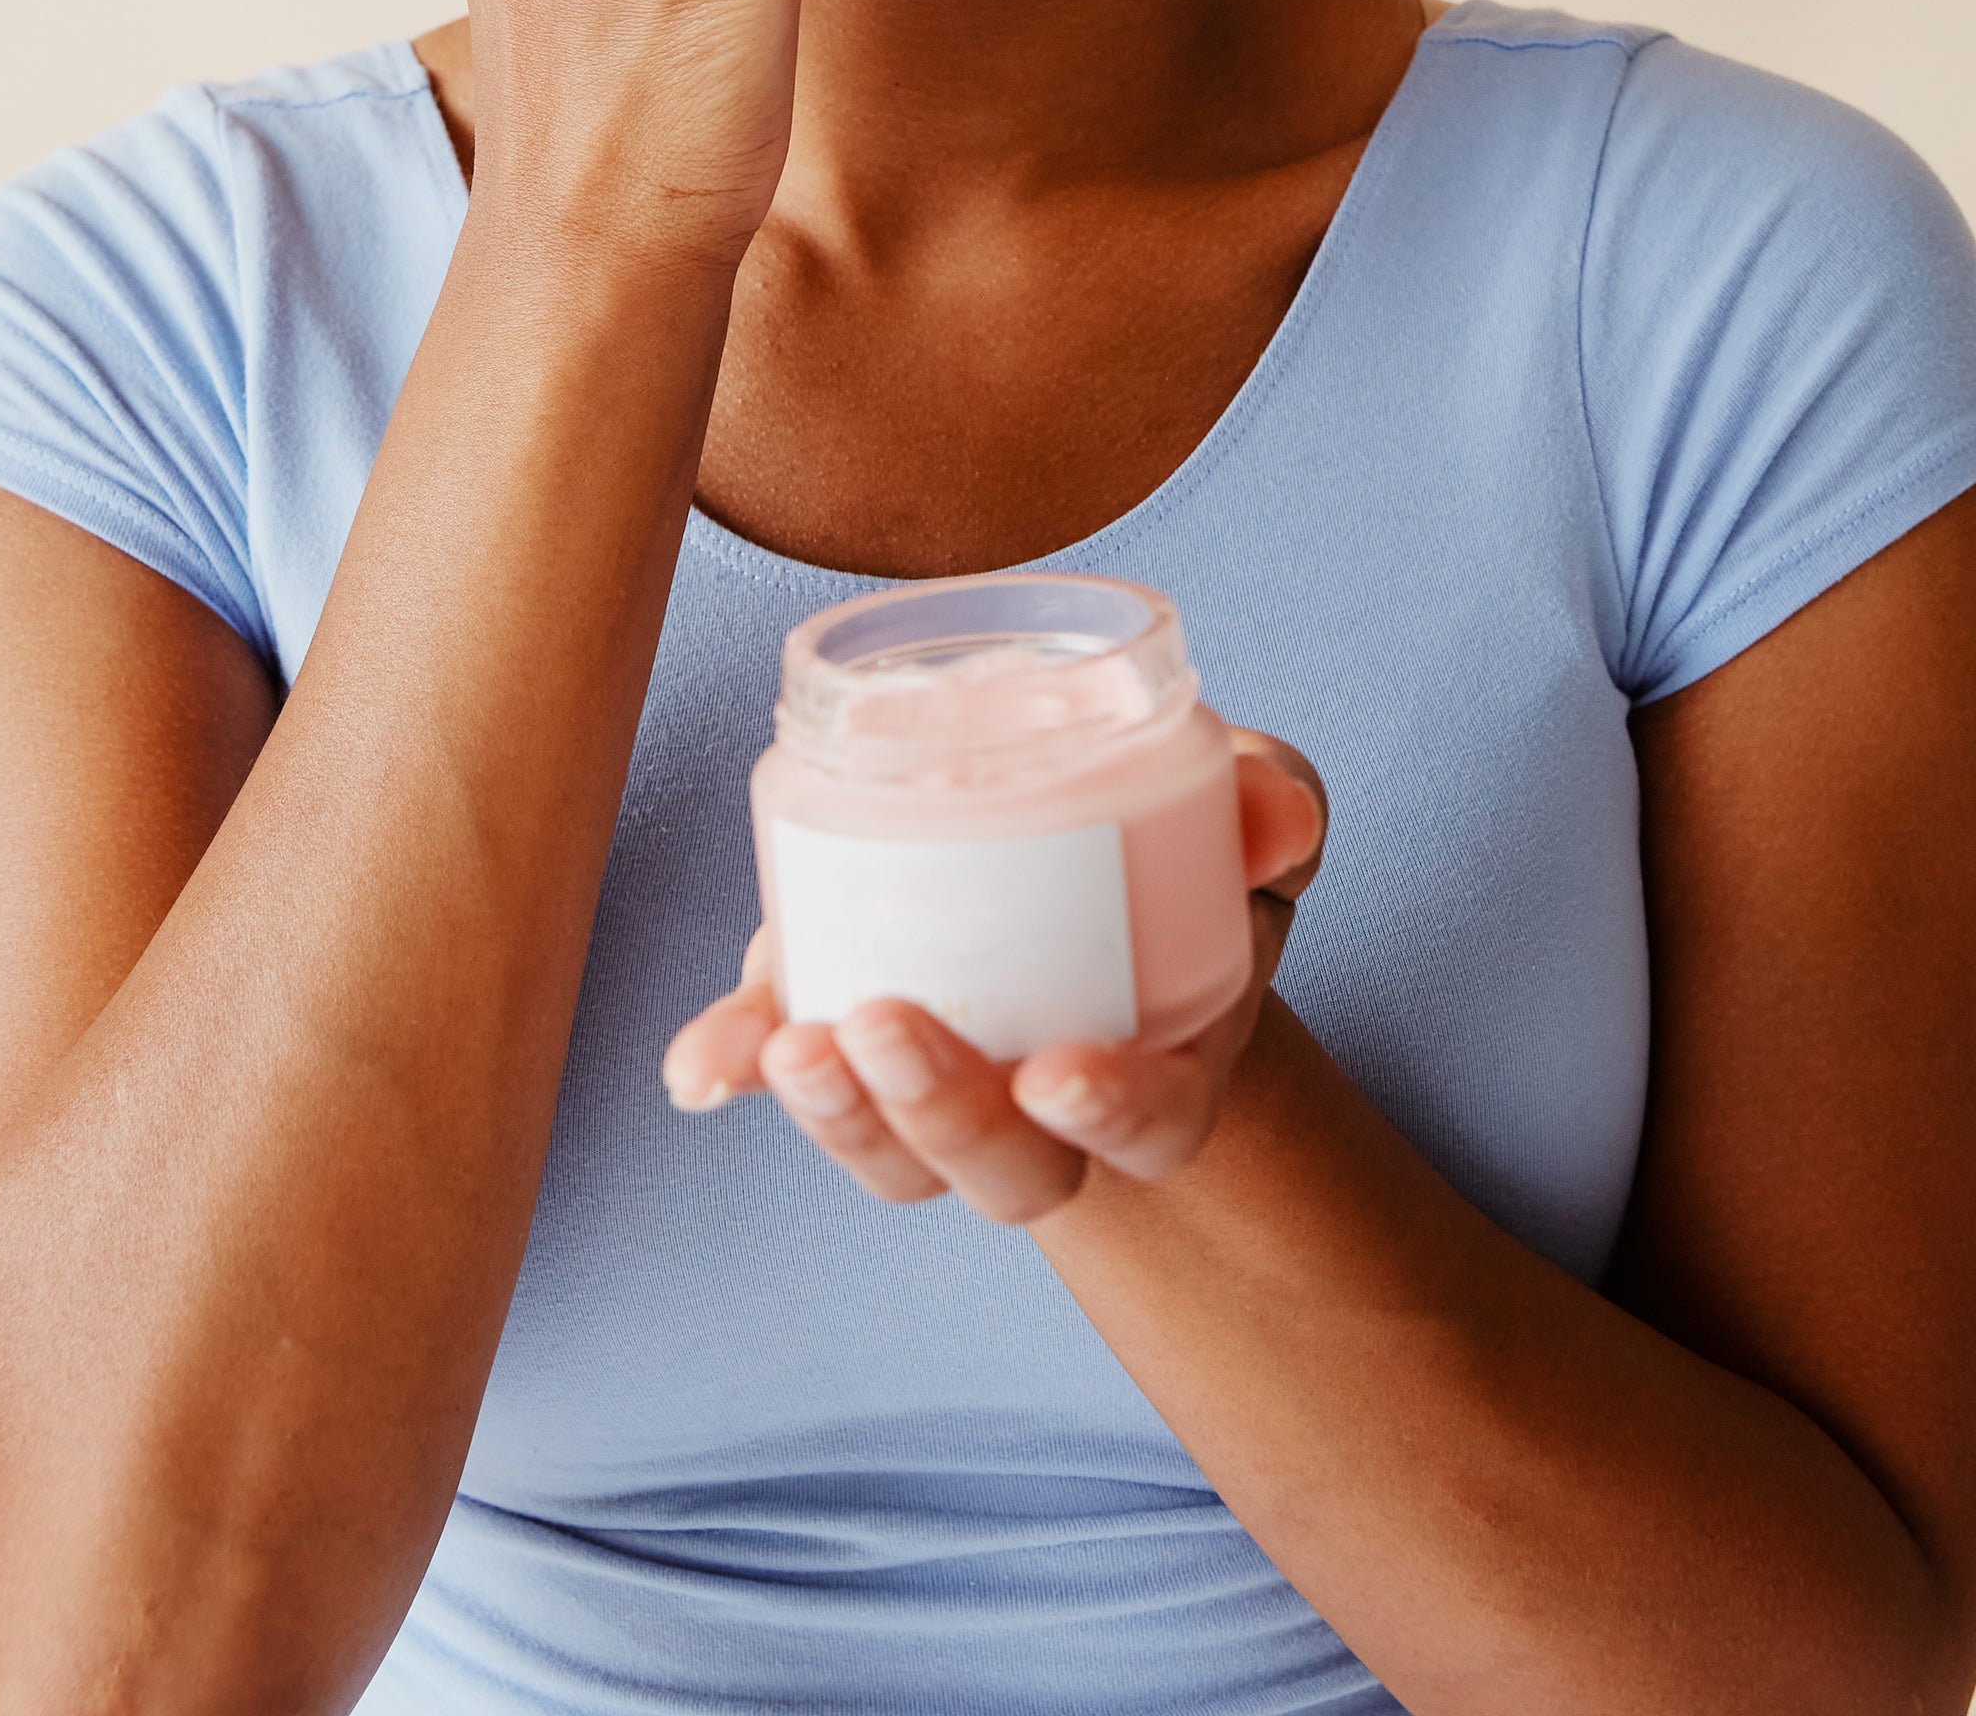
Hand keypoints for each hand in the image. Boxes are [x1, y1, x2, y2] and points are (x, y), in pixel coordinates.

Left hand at [662, 733, 1328, 1221]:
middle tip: (883, 1028)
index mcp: (1166, 1060)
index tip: (1055, 1071)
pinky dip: (736, 1067)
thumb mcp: (1240, 806)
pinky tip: (698, 1069)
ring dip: (839, 1116)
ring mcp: (940, 1080)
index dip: (1113, 1117)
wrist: (1078, 822)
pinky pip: (788, 1071)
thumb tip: (1277, 812)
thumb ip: (1268, 802)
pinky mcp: (847, 1031)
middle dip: (942, 1120)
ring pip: (895, 1157)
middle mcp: (1049, 1104)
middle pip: (1009, 1173)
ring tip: (784, 1045)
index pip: (1154, 1129)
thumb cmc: (1180, 828)